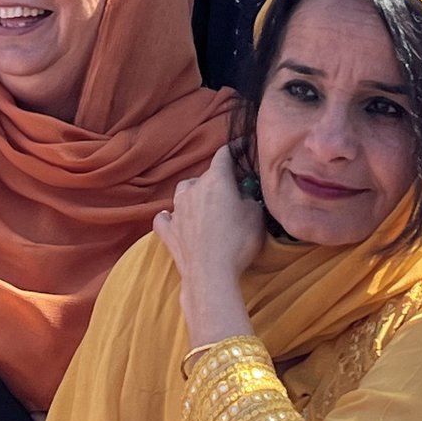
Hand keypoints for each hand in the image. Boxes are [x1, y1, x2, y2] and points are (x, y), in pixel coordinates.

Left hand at [154, 145, 264, 346]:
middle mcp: (193, 189)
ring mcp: (177, 210)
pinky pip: (165, 218)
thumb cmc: (237, 242)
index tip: (239, 147)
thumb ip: (250, 199)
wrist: (210, 273)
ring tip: (205, 204)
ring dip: (193, 194)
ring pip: (183, 192)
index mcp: (216, 180)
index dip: (233, 150)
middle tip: (231, 192)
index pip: (223, 155)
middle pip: (204, 176)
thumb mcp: (256, 216)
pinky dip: (170, 217)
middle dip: (218, 181)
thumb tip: (244, 195)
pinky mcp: (168, 231)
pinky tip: (172, 220)